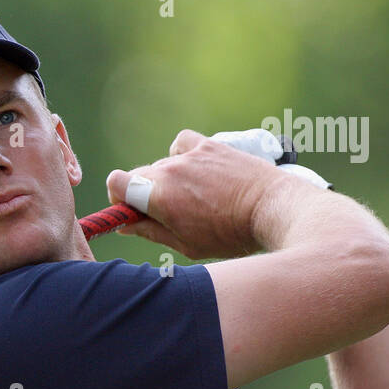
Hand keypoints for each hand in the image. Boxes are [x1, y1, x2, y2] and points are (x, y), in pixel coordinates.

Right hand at [104, 129, 286, 259]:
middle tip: (168, 211)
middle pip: (138, 175)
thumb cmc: (230, 234)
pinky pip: (182, 144)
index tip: (133, 211)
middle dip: (144, 193)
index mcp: (158, 197)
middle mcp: (169, 171)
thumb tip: (126, 223)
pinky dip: (183, 155)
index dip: (119, 199)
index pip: (116, 183)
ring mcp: (190, 156)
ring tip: (194, 195)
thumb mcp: (185, 244)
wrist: (272, 210)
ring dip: (168, 178)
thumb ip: (150, 231)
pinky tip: (197, 170)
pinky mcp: (209, 145)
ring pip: (162, 164)